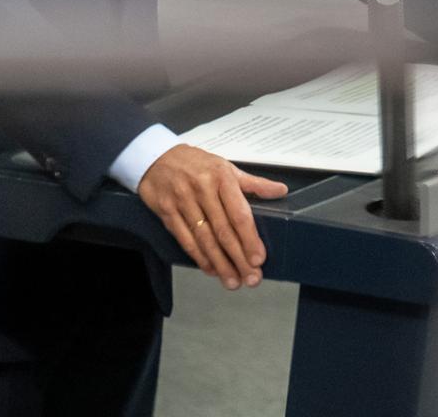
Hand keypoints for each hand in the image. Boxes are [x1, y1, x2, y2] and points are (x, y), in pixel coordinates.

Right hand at [136, 145, 286, 289]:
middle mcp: (202, 190)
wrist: (156, 157)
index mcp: (221, 178)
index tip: (258, 258)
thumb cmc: (196, 163)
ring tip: (233, 281)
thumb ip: (254, 183)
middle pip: (223, 231)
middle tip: (251, 278)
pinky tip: (211, 269)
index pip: (239, 213)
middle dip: (238, 258)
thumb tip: (280, 191)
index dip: (249, 238)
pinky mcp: (167, 213)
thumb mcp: (226, 167)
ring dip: (220, 264)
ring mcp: (183, 202)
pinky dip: (199, 257)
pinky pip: (185, 240)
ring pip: (205, 239)